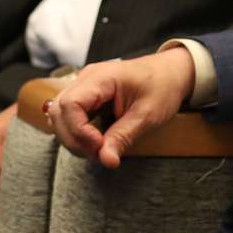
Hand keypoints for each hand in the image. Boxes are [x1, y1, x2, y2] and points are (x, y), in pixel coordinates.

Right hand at [41, 48, 195, 167]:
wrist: (173, 71)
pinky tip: (97, 141)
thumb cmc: (163, 86)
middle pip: (58, 111)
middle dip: (74, 139)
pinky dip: (78, 133)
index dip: (78, 131)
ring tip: (100, 149)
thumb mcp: (148, 115)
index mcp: (102, 77)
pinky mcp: (87, 96)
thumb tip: (105, 160)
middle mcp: (87, 79)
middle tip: (100, 153)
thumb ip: (123, 137)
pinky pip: (70, 116)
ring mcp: (85, 87)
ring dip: (74, 138)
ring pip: (60, 116)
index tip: (99, 146)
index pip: (70, 104)